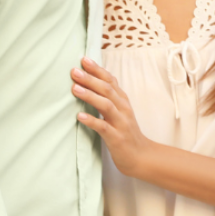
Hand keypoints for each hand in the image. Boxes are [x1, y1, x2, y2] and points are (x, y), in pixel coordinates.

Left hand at [72, 58, 154, 177]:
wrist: (141, 156)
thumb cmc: (125, 133)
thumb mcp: (119, 113)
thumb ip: (108, 99)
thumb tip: (89, 84)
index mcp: (123, 101)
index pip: (111, 80)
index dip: (98, 69)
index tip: (84, 59)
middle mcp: (123, 109)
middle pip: (107, 89)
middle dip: (90, 78)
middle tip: (74, 70)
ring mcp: (121, 123)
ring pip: (106, 105)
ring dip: (90, 96)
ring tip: (74, 89)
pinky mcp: (117, 138)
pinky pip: (103, 127)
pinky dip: (91, 120)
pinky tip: (80, 116)